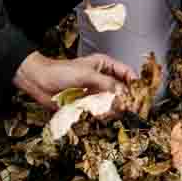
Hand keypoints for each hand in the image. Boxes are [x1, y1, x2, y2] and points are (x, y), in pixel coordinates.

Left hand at [13, 50, 135, 108]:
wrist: (40, 83)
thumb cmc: (60, 72)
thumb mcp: (86, 75)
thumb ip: (106, 84)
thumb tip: (123, 94)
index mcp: (105, 66)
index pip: (127, 73)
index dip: (136, 83)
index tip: (142, 93)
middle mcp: (103, 79)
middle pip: (122, 91)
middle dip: (125, 99)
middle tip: (127, 108)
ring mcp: (96, 92)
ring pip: (113, 103)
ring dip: (113, 109)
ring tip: (107, 111)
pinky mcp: (88, 104)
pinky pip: (101, 111)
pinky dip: (102, 114)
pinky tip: (99, 115)